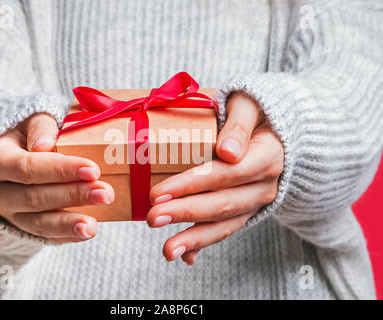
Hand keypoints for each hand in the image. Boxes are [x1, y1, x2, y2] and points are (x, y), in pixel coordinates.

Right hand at [0, 113, 113, 243]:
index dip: (59, 170)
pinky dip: (66, 236)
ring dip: (68, 224)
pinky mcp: (20, 229)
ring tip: (93, 226)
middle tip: (105, 193)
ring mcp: (6, 216)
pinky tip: (86, 232)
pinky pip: (43, 238)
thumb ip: (39, 127)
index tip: (92, 170)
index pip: (25, 167)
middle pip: (33, 198)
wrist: (9, 159)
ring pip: (37, 224)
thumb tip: (45, 144)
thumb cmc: (25, 136)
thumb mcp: (28, 122)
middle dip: (72, 196)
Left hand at [146, 93, 283, 264]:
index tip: (159, 192)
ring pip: (224, 224)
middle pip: (222, 203)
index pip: (226, 174)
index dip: (191, 184)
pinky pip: (226, 230)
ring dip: (194, 238)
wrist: (277, 134)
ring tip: (167, 250)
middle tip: (152, 218)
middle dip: (185, 212)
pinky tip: (185, 257)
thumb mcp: (249, 104)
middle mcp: (264, 185)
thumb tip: (228, 152)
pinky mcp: (245, 211)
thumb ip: (239, 124)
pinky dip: (205, 244)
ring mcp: (255, 202)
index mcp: (266, 156)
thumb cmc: (255, 113)